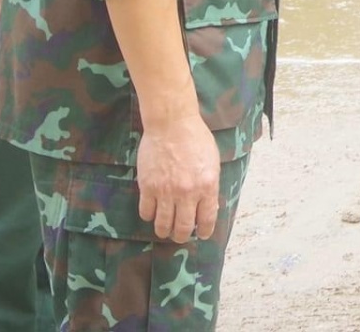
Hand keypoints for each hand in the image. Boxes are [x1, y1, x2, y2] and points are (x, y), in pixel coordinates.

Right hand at [134, 114, 220, 242]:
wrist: (172, 124)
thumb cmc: (196, 139)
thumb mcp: (212, 162)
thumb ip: (210, 185)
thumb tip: (208, 206)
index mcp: (207, 186)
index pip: (207, 219)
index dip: (205, 231)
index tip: (203, 234)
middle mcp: (187, 193)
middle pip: (183, 227)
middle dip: (182, 236)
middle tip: (181, 236)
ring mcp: (166, 191)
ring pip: (163, 224)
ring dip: (164, 231)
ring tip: (165, 230)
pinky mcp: (147, 187)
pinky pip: (146, 212)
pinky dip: (149, 216)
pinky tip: (152, 213)